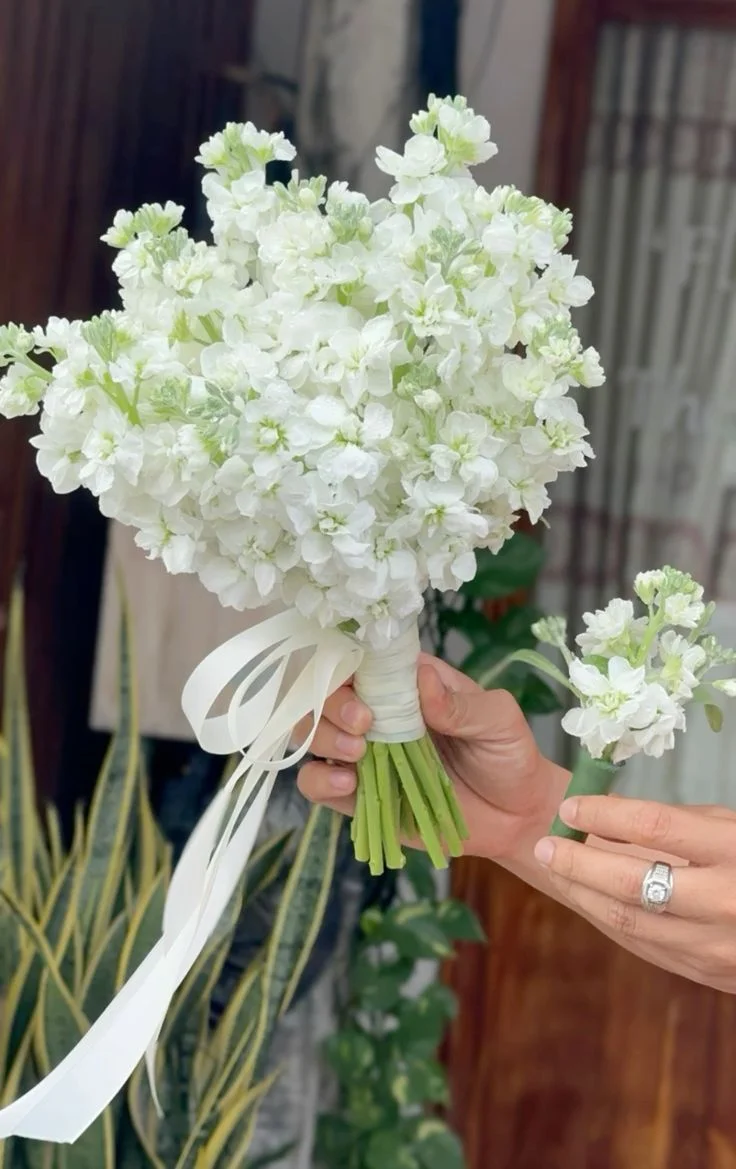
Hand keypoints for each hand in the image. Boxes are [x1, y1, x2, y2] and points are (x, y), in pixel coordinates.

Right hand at [296, 653, 568, 860]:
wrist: (515, 817)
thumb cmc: (509, 755)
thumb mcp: (499, 721)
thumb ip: (462, 704)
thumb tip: (422, 680)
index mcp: (406, 682)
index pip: (358, 658)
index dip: (346, 664)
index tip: (362, 687)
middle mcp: (376, 710)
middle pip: (323, 692)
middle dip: (331, 705)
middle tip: (364, 726)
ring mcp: (362, 752)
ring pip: (309, 732)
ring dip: (322, 738)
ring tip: (357, 755)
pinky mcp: (356, 794)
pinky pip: (315, 781)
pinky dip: (319, 779)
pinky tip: (347, 782)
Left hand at [534, 796, 735, 992]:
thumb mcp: (734, 827)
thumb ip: (680, 825)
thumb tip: (608, 820)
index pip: (656, 827)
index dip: (605, 814)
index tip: (570, 806)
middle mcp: (727, 902)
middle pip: (631, 881)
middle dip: (577, 861)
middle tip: (544, 843)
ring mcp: (718, 947)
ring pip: (629, 921)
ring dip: (582, 893)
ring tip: (554, 868)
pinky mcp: (710, 975)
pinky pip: (645, 946)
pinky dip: (608, 919)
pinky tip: (587, 898)